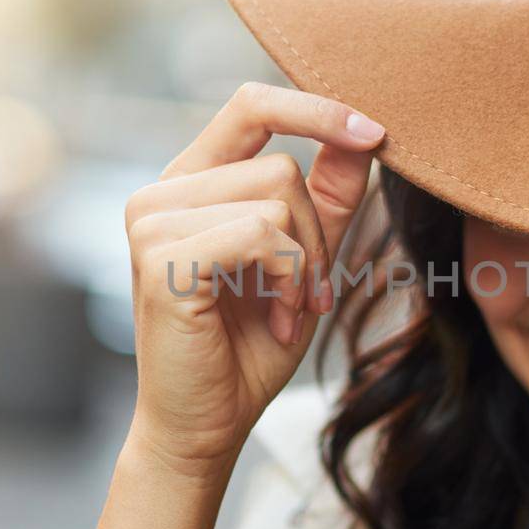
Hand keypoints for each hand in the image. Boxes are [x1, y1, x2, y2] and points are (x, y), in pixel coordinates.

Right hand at [124, 82, 383, 482]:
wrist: (208, 424)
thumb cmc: (250, 345)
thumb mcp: (305, 260)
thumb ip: (329, 197)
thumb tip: (365, 134)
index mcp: (190, 182)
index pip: (251, 105)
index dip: (315, 108)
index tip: (376, 132)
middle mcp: (160, 193)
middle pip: (280, 164)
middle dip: (317, 233)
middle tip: (309, 293)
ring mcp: (152, 223)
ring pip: (276, 197)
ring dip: (303, 264)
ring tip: (288, 310)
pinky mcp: (161, 259)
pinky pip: (261, 234)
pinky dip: (287, 278)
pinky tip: (276, 320)